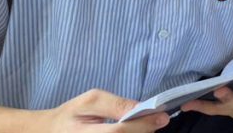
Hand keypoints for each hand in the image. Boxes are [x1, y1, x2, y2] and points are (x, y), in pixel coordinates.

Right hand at [35, 89, 168, 131]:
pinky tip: (135, 130)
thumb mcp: (90, 101)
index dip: (142, 125)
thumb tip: (140, 108)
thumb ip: (114, 104)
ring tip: (144, 126)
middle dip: (144, 131)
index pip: (118, 132)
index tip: (162, 117)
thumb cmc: (70, 115)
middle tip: (156, 121)